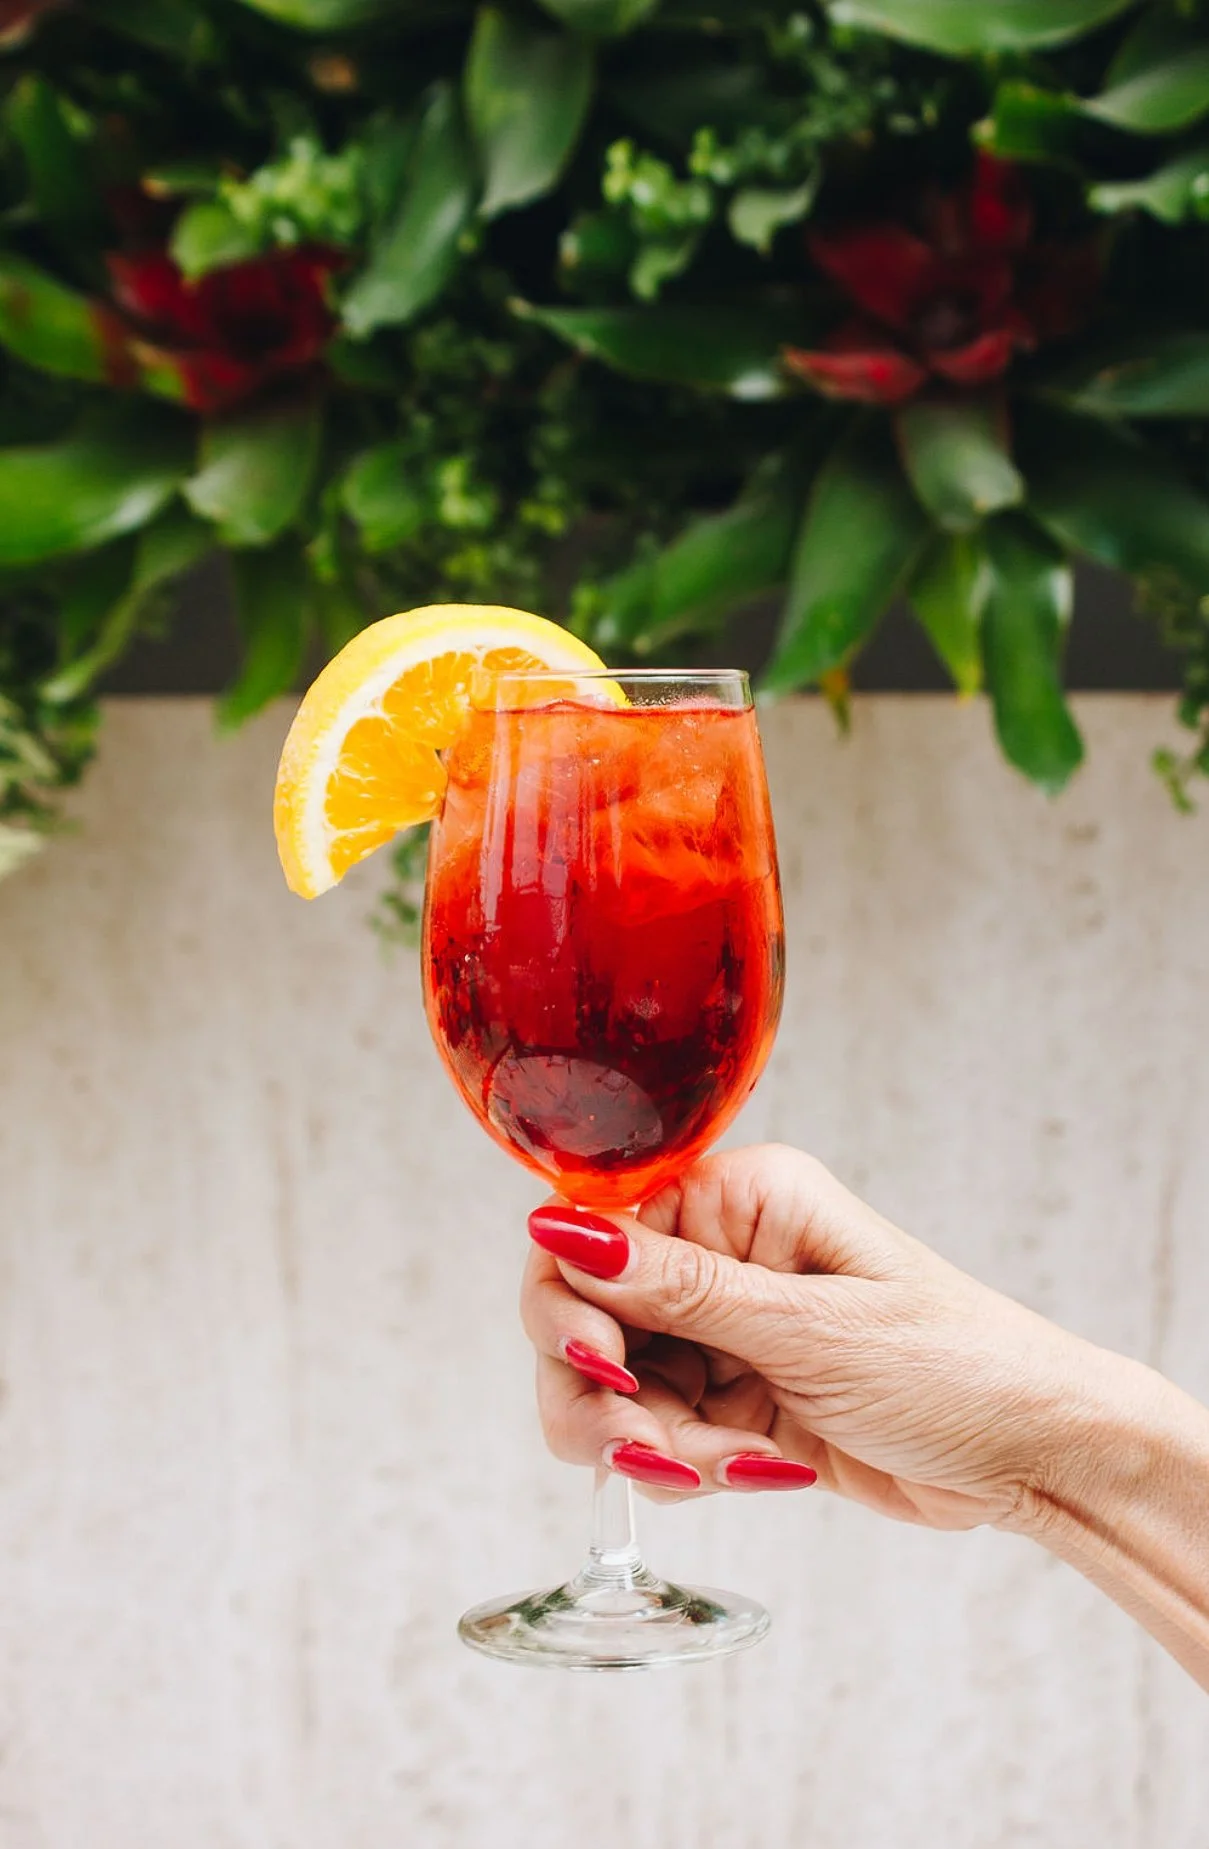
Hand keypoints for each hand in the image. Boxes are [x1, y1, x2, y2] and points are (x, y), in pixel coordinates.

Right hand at [522, 1145, 1087, 1526]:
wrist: (1036, 1457)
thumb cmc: (958, 1366)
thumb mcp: (813, 1331)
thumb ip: (679, 1289)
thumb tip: (562, 1227)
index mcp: (741, 1201)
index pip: (599, 1227)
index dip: (572, 1298)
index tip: (600, 1365)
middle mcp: (722, 1256)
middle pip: (587, 1314)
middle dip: (604, 1393)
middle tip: (652, 1444)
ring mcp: (726, 1331)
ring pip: (614, 1389)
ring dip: (656, 1443)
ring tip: (731, 1468)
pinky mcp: (735, 1401)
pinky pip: (661, 1435)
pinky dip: (688, 1467)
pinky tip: (759, 1473)